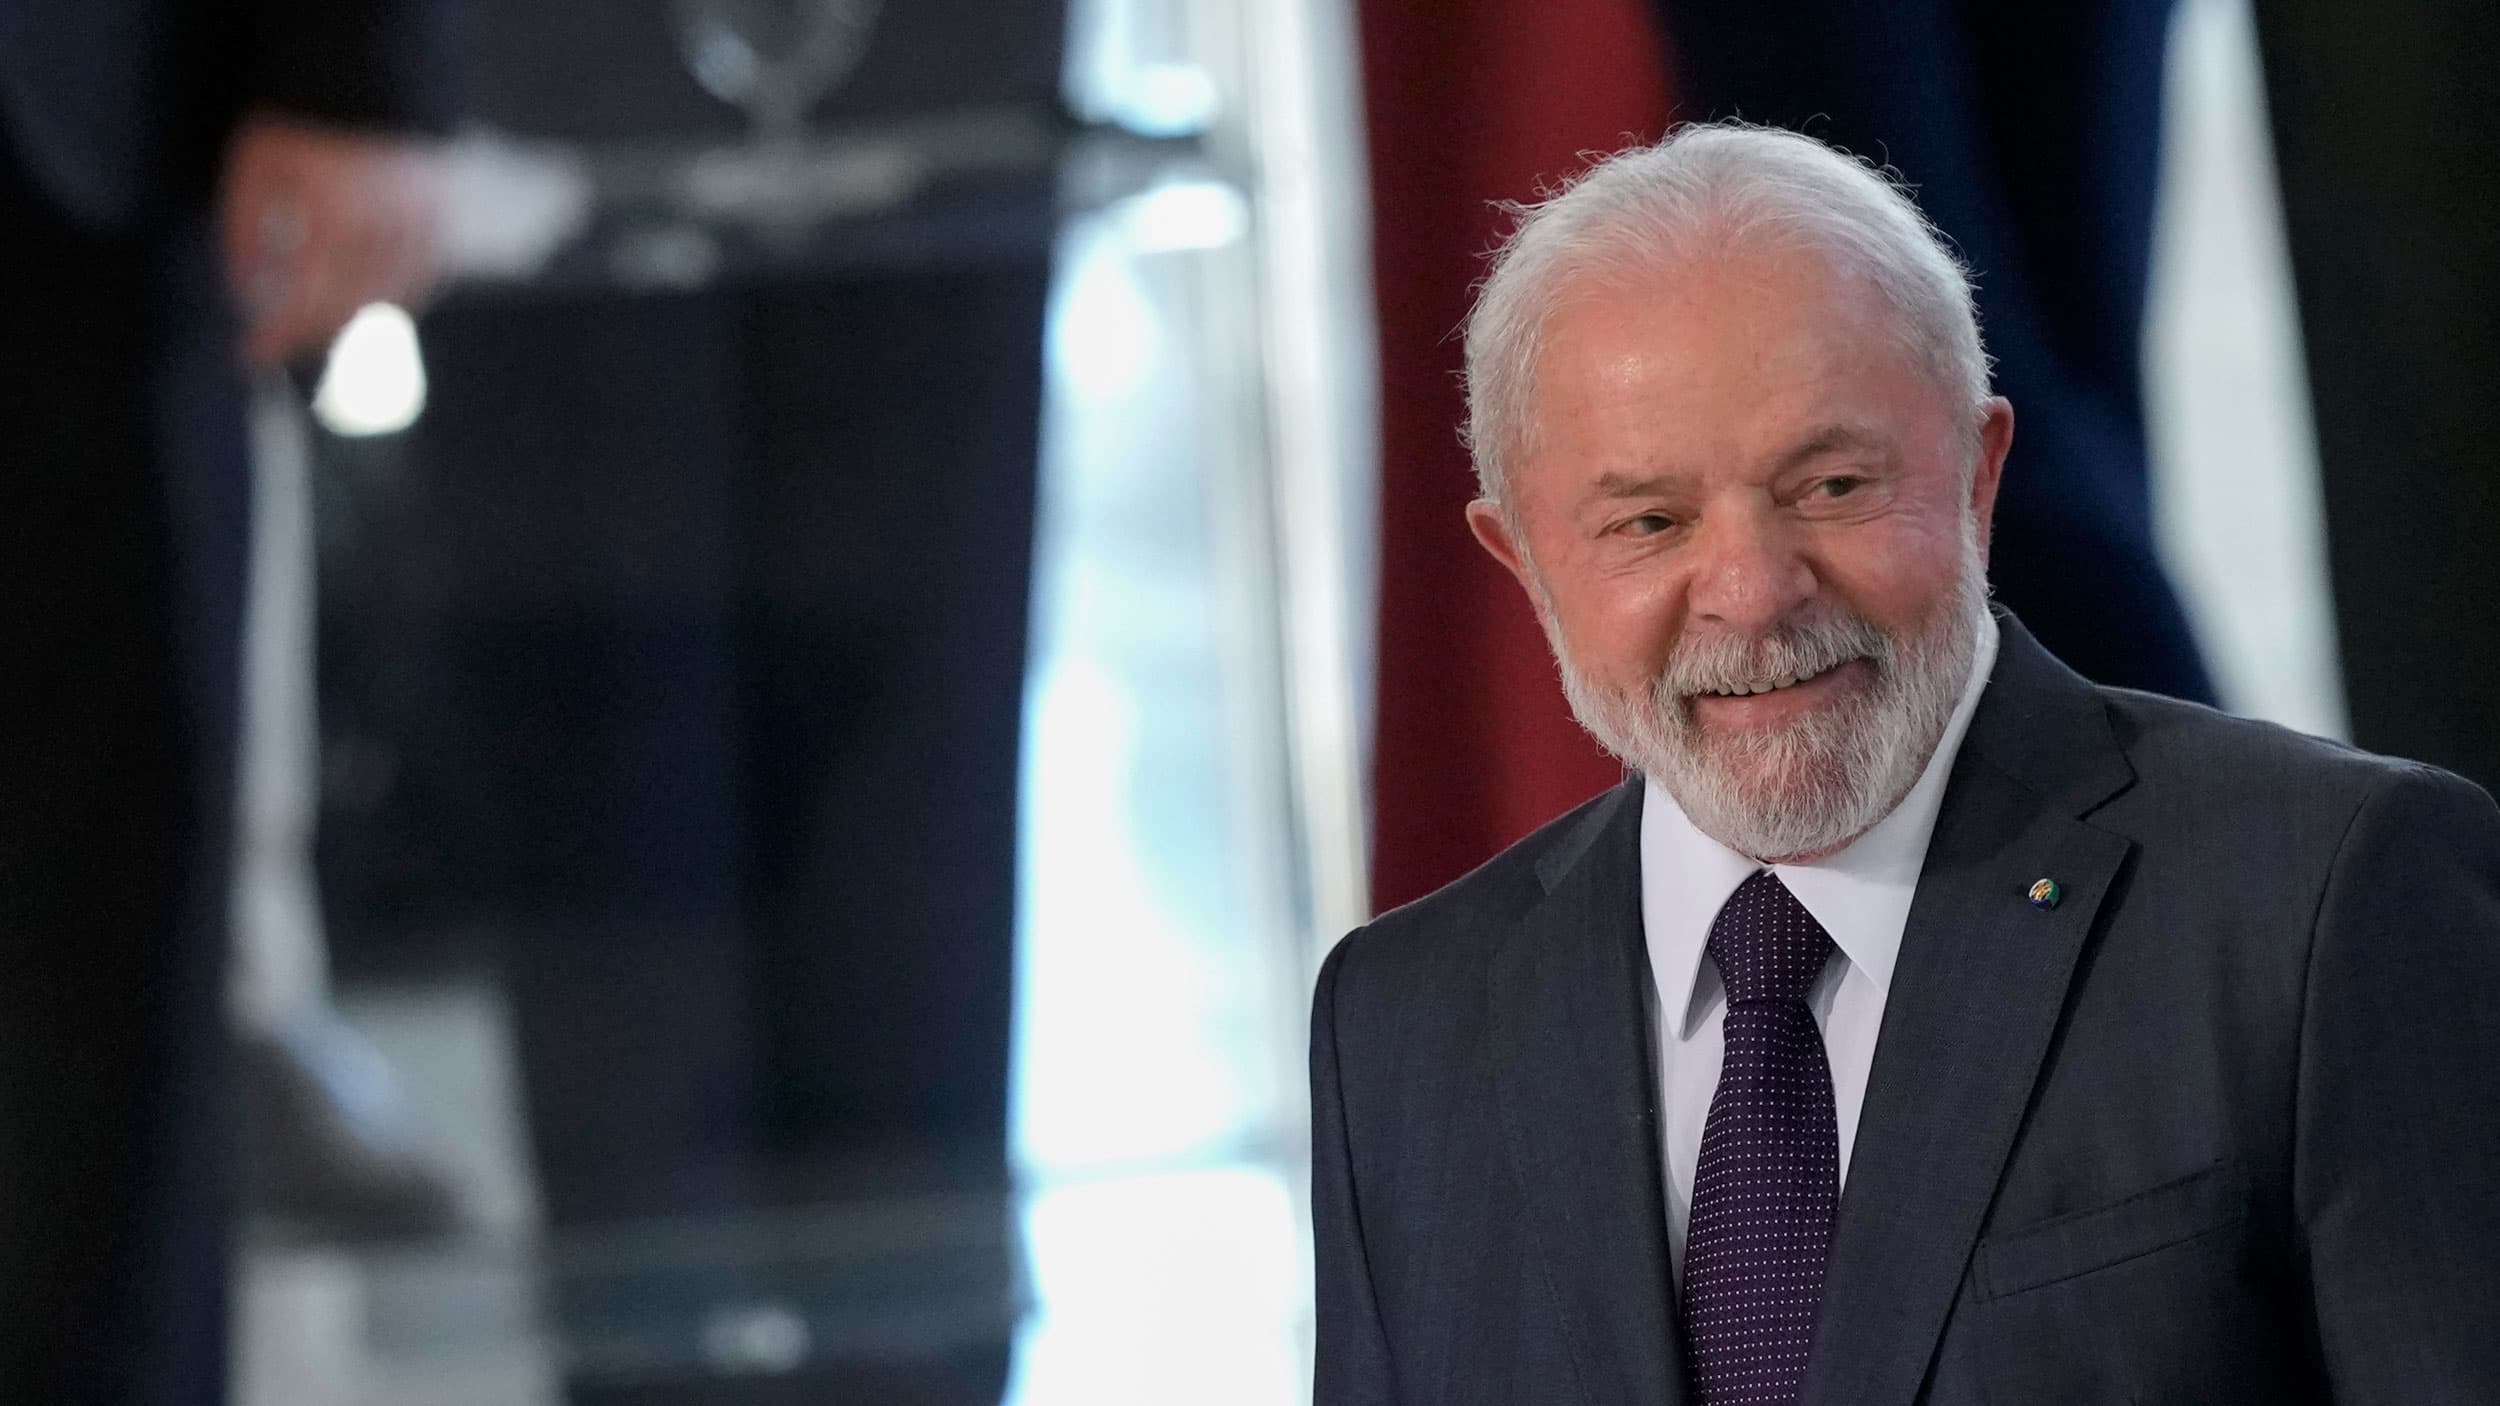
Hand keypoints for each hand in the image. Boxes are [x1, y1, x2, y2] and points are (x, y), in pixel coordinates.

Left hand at [221, 113, 449, 367]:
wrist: (368, 85)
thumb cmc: (303, 124)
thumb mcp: (253, 169)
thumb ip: (243, 232)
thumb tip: (244, 289)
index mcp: (333, 224)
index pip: (304, 303)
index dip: (276, 338)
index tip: (251, 356)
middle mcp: (382, 239)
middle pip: (348, 315)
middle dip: (311, 339)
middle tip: (283, 345)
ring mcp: (418, 237)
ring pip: (387, 308)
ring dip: (351, 330)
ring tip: (320, 334)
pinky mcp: (440, 231)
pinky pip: (419, 287)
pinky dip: (391, 308)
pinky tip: (367, 311)